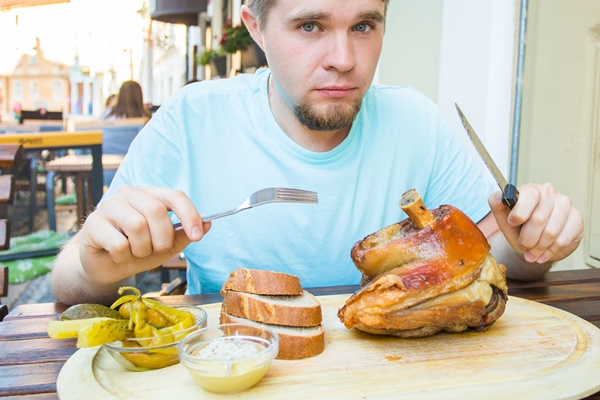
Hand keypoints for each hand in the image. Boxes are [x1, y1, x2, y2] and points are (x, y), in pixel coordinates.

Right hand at [79, 186, 209, 283]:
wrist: (106, 267)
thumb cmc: (138, 251)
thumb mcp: (167, 246)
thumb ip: (185, 235)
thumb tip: (208, 224)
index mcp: (151, 195)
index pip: (175, 196)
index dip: (189, 215)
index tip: (198, 236)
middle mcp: (129, 194)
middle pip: (156, 211)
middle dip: (162, 238)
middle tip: (157, 250)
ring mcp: (109, 206)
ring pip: (138, 226)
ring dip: (142, 249)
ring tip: (135, 252)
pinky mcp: (93, 224)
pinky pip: (119, 244)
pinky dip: (124, 257)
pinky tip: (118, 255)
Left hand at [488, 183, 582, 263]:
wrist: (537, 243)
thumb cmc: (520, 229)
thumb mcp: (505, 221)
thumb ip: (497, 208)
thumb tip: (498, 197)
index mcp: (531, 189)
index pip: (530, 194)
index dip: (519, 213)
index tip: (512, 223)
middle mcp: (549, 193)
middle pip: (539, 219)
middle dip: (527, 238)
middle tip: (524, 246)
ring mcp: (565, 204)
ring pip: (551, 232)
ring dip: (539, 247)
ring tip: (533, 252)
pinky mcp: (577, 218)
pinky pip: (563, 240)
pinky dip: (551, 250)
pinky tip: (545, 252)